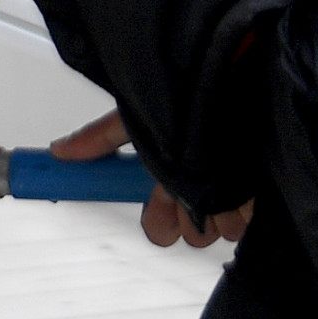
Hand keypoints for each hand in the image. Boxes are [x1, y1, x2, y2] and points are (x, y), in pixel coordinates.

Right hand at [49, 110, 252, 249]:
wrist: (242, 86)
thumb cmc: (192, 101)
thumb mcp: (138, 119)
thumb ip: (101, 137)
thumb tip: (59, 149)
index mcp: (170, 173)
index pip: (158, 219)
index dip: (158, 217)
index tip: (161, 205)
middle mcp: (199, 188)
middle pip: (187, 231)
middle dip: (188, 217)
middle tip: (192, 192)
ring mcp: (231, 197)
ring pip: (215, 231)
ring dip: (216, 213)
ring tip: (221, 182)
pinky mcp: (259, 201)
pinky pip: (244, 226)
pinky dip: (242, 211)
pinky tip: (242, 189)